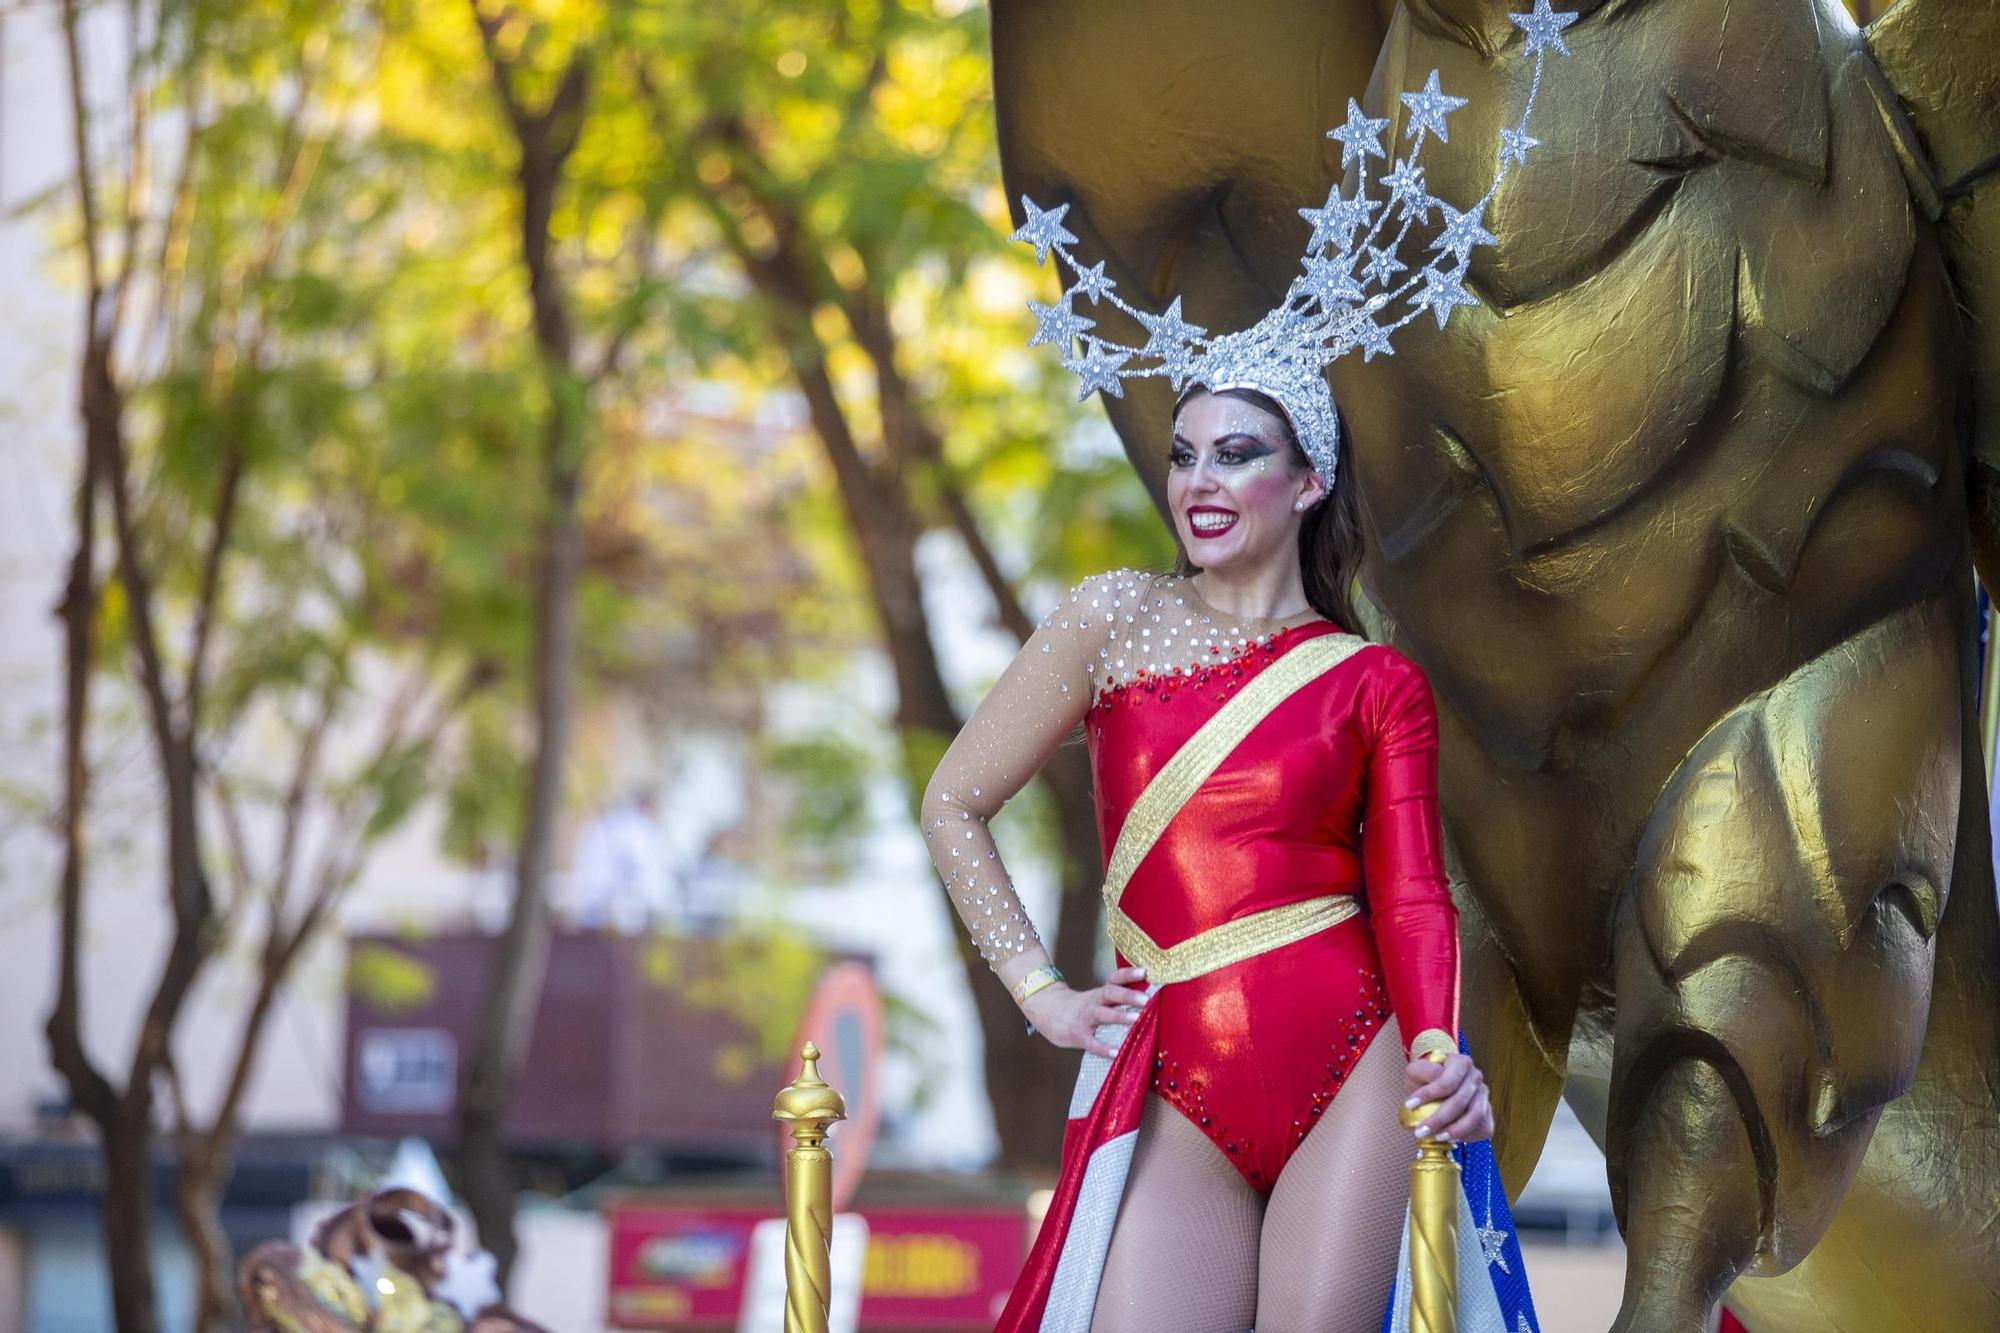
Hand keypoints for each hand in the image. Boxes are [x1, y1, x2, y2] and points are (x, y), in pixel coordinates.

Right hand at [1020, 965, 1147, 1057]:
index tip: (1145, 971)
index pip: (1115, 979)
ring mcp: (1084, 1019)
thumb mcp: (1094, 999)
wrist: (1044, 1010)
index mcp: (1099, 993)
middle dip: (1129, 996)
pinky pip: (1092, 1043)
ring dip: (1120, 1016)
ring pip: (1102, 1015)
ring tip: (1137, 1020)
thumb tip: (1145, 1002)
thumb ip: (1114, 1001)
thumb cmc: (1077, 1007)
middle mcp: (1093, 1002)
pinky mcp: (1078, 1036)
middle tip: (1147, 999)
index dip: (1129, 974)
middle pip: (1110, 993)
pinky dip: (1104, 1048)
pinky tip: (1117, 1053)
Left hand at [1403, 1050, 1492, 1142]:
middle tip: (1421, 1131)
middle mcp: (1476, 1077)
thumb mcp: (1416, 1070)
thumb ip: (1422, 1070)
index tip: (1409, 1105)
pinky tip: (1452, 1138)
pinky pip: (1484, 1128)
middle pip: (1460, 1101)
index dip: (1428, 1094)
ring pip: (1475, 1116)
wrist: (1435, 1086)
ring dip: (1455, 1130)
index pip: (1448, 1082)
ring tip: (1437, 1137)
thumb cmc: (1426, 1079)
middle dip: (1439, 1119)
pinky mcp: (1488, 1113)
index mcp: (1461, 1062)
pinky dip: (1469, 1136)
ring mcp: (1484, 1095)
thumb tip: (1436, 1076)